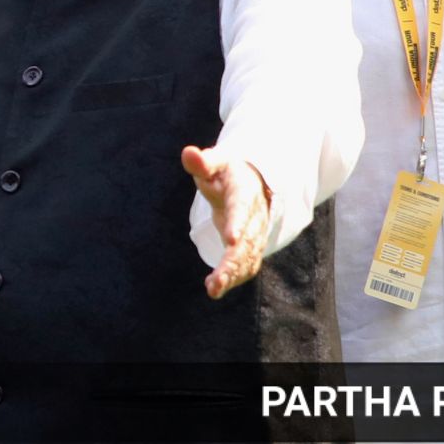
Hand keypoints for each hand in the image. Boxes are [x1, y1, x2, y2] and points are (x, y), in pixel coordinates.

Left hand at [181, 146, 270, 299]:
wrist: (253, 183)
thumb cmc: (227, 172)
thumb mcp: (215, 162)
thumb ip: (202, 162)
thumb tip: (188, 153)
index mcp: (244, 192)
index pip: (242, 208)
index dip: (238, 223)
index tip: (232, 239)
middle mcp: (254, 216)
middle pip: (247, 241)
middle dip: (233, 261)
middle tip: (217, 280)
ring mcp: (256, 234)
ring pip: (248, 257)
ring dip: (232, 275)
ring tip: (213, 289)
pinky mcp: (252, 247)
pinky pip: (247, 265)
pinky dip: (234, 278)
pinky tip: (216, 289)